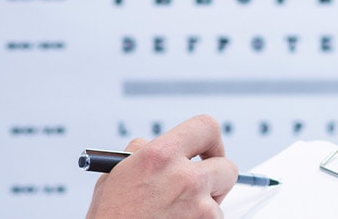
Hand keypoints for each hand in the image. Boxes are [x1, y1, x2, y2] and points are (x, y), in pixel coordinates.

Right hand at [84, 114, 236, 218]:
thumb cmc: (111, 218)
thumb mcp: (116, 174)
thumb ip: (140, 153)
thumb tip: (151, 145)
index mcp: (161, 156)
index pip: (206, 127)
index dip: (210, 140)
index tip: (207, 151)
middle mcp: (185, 178)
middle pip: (226, 167)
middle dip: (215, 177)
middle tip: (199, 186)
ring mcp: (199, 207)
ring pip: (219, 200)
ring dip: (205, 206)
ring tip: (177, 213)